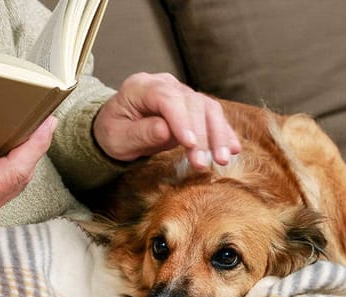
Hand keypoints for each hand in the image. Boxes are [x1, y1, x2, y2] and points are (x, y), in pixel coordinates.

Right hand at [0, 116, 56, 248]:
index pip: (11, 173)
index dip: (32, 148)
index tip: (46, 125)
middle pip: (19, 178)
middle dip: (34, 149)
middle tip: (45, 119)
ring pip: (13, 183)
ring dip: (24, 158)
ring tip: (34, 129)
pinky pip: (1, 186)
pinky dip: (10, 165)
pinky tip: (10, 147)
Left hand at [93, 72, 240, 169]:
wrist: (116, 128)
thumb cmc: (113, 132)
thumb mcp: (117, 138)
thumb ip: (140, 133)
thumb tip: (165, 130)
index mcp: (140, 87)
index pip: (166, 99)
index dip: (181, 120)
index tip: (190, 144)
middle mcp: (164, 84)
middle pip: (191, 103)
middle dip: (201, 134)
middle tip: (204, 163)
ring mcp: (180, 93)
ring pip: (207, 108)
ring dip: (218, 135)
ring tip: (222, 160)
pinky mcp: (192, 106)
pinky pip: (212, 116)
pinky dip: (223, 133)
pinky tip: (232, 150)